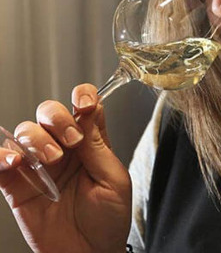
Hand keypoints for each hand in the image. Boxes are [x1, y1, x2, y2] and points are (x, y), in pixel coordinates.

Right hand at [0, 84, 130, 252]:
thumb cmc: (109, 219)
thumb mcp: (113, 180)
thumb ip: (98, 146)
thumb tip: (90, 111)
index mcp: (91, 142)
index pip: (84, 106)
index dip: (83, 96)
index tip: (83, 104)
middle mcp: (64, 148)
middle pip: (51, 112)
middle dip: (58, 118)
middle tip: (71, 140)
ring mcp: (39, 164)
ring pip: (26, 131)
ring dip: (36, 139)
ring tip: (51, 161)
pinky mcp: (18, 184)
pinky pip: (1, 161)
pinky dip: (2, 155)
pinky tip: (15, 163)